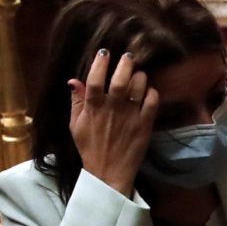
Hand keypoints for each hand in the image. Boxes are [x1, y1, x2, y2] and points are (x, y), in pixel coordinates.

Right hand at [67, 47, 157, 195]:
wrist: (109, 173)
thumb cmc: (90, 148)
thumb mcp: (76, 126)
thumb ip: (76, 102)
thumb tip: (74, 81)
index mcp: (93, 109)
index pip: (95, 80)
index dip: (99, 63)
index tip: (104, 52)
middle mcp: (112, 110)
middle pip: (120, 80)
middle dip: (125, 64)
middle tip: (128, 56)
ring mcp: (130, 117)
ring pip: (138, 87)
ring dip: (140, 76)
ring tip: (138, 74)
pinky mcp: (144, 125)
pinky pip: (152, 102)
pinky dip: (152, 92)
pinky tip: (148, 91)